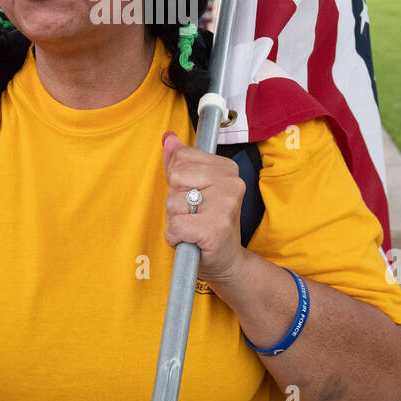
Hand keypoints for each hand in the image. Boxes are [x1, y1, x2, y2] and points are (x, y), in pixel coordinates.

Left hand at [161, 131, 247, 288]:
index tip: (194, 195)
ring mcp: (225, 206)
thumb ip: (180, 162)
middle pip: (175, 177)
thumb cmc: (208, 224)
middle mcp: (231, 184)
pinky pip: (175, 226)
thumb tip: (169, 138)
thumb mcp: (195, 188)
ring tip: (193, 228)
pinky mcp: (215, 229)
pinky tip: (190, 240)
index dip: (178, 180)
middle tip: (193, 214)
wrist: (227, 261)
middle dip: (175, 200)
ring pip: (172, 203)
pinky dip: (175, 236)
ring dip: (175, 220)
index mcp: (227, 168)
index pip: (181, 157)